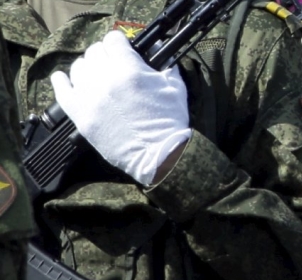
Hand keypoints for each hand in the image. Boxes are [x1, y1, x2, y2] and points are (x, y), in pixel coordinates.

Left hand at [51, 31, 191, 185]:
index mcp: (129, 69)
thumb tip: (154, 47)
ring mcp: (89, 97)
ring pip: (78, 67)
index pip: (113, 39)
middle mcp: (105, 79)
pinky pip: (61, 89)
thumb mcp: (175, 87)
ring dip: (89, 68)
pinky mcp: (80, 114)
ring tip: (97, 77)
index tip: (122, 50)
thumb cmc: (170, 122)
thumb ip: (164, 63)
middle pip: (94, 51)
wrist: (159, 154)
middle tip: (113, 66)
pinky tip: (66, 80)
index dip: (120, 43)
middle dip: (105, 55)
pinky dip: (62, 81)